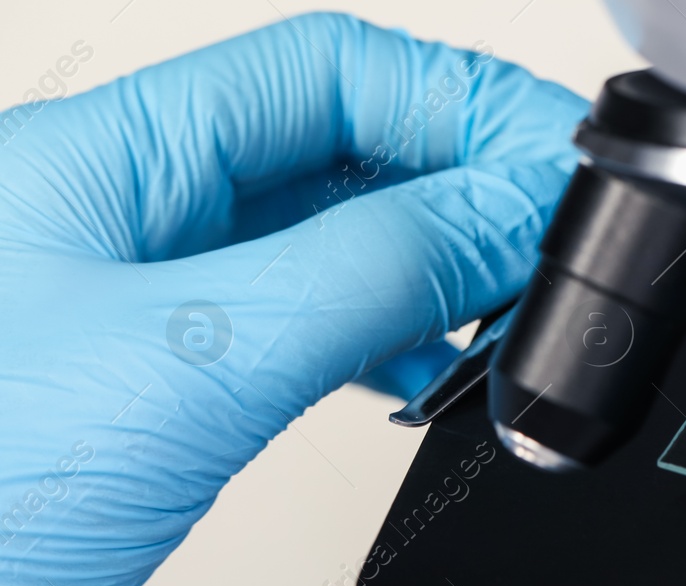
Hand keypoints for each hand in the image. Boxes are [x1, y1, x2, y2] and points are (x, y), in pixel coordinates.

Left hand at [0, 15, 586, 585]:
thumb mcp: (193, 371)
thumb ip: (366, 276)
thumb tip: (502, 215)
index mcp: (107, 162)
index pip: (332, 73)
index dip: (462, 103)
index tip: (555, 165)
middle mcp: (124, 215)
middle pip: (337, 141)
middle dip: (462, 177)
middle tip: (555, 239)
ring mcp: (143, 305)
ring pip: (327, 232)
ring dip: (433, 255)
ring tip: (509, 303)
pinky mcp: (162, 390)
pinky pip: (302, 319)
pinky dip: (383, 332)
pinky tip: (420, 368)